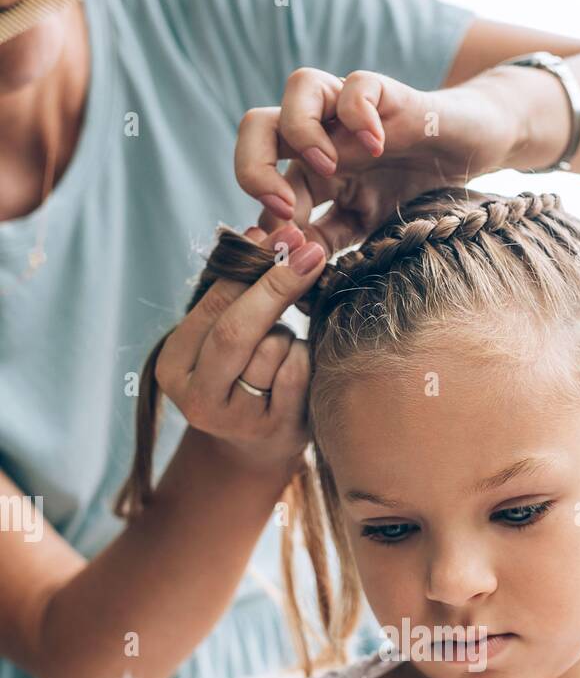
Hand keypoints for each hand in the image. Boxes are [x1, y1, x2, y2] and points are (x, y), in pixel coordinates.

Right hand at [154, 223, 326, 479]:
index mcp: (174, 368)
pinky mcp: (277, 432)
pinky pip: (299, 372)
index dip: (246, 268)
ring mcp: (238, 422)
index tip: (277, 235)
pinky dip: (303, 356)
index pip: (211, 308)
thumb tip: (262, 229)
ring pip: (273, 350)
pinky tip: (296, 365)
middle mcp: (199, 400)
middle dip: (275, 286)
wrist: (256, 448)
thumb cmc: (237, 376)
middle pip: (236, 332)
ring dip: (288, 333)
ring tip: (282, 343)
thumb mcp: (219, 337)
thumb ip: (231, 291)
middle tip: (308, 250)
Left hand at [235, 66, 518, 249]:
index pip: (261, 184)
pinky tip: (377, 147)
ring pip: (297, 89)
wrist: (464, 156)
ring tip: (330, 167)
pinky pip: (357, 85)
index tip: (285, 252)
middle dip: (254, 168)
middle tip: (286, 210)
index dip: (264, 220)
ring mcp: (349, 111)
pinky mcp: (386, 93)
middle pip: (257, 127)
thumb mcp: (362, 228)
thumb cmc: (411, 189)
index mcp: (308, 169)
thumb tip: (285, 266)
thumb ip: (324, 242)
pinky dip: (358, 114)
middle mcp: (321, 133)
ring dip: (301, 131)